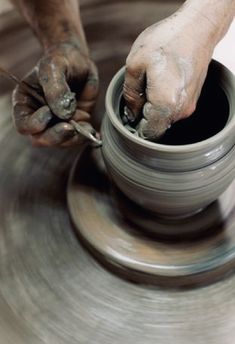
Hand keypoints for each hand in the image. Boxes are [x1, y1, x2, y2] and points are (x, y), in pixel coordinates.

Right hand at [12, 38, 98, 146]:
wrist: (79, 62)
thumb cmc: (62, 60)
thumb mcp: (55, 66)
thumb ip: (56, 88)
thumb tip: (64, 114)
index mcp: (25, 104)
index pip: (24, 125)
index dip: (35, 123)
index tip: (48, 112)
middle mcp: (39, 118)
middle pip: (41, 139)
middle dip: (56, 136)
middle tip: (70, 127)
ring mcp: (57, 124)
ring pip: (61, 142)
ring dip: (73, 139)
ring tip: (86, 127)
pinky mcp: (74, 126)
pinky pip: (77, 139)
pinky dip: (86, 138)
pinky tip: (94, 134)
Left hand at [123, 9, 215, 140]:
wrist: (198, 28)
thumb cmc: (167, 40)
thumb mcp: (136, 64)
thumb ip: (130, 94)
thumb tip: (131, 113)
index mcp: (165, 104)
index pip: (148, 133)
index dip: (136, 128)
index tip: (129, 116)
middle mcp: (180, 110)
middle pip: (157, 126)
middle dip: (144, 116)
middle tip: (137, 93)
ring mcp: (189, 104)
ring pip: (165, 117)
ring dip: (154, 107)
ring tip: (151, 82)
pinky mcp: (193, 97)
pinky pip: (174, 107)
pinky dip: (164, 100)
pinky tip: (161, 81)